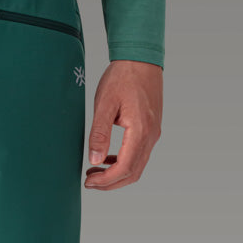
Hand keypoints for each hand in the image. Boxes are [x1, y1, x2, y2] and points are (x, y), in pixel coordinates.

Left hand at [84, 60, 162, 190]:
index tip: (88, 182)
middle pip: (132, 173)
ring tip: (95, 172)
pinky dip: (123, 163)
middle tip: (89, 182)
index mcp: (141, 130)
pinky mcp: (151, 129)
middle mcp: (151, 135)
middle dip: (110, 183)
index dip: (106, 180)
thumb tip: (94, 160)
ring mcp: (153, 133)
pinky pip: (139, 155)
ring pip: (137, 166)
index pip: (124, 168)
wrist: (141, 58)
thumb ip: (99, 133)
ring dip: (116, 175)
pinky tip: (107, 159)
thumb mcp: (105, 104)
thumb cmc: (123, 77)